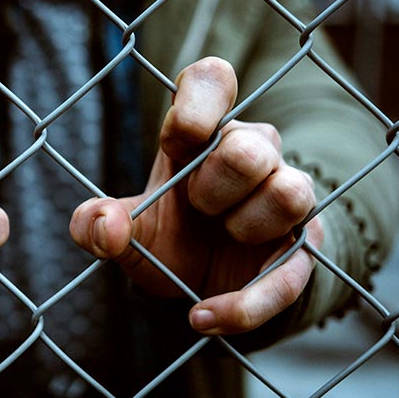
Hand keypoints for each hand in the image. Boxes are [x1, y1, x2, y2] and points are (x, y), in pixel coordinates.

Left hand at [70, 57, 322, 335]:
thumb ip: (96, 223)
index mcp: (200, 136)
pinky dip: (244, 302)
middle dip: (213, 185)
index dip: (201, 98)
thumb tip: (102, 223)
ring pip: (288, 191)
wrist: (200, 286)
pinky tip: (203, 316)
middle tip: (197, 206)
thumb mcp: (125, 232)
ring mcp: (284, 195)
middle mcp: (250, 152)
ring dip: (244, 225)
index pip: (212, 81)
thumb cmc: (167, 236)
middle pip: (250, 145)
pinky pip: (291, 271)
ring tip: (221, 236)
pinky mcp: (302, 247)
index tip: (183, 135)